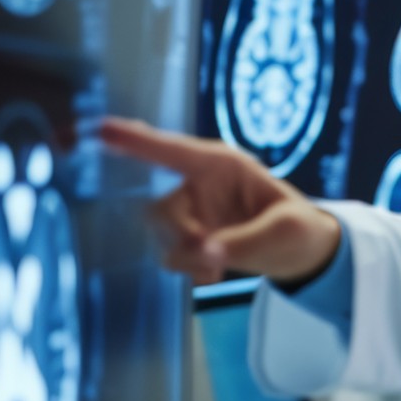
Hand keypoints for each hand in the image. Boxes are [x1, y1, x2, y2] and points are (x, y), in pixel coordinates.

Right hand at [100, 117, 342, 285]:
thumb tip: (204, 253)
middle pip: (160, 207)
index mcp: (220, 164)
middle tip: (206, 253)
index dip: (132, 139)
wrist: (301, 251)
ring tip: (218, 268)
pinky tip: (215, 273)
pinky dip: (190, 267)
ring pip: (161, 235)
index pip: (168, 149)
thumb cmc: (298, 227)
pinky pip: (171, 255)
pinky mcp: (189, 237)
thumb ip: (244, 241)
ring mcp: (191, 212)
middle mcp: (198, 184)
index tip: (98, 128)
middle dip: (177, 233)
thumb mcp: (283, 231)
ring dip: (185, 255)